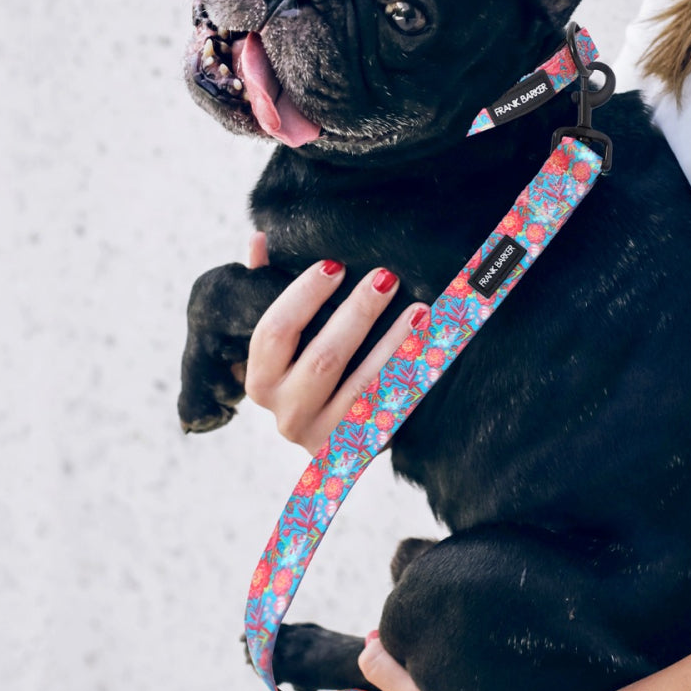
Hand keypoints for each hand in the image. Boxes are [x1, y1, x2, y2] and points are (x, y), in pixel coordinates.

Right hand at [244, 233, 428, 453]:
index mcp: (260, 382)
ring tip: (420, 308)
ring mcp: (323, 437)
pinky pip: (390, 407)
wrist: (334, 443)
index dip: (302, 296)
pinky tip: (430, 345)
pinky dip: (411, 374)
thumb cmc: (306, 370)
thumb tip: (259, 240)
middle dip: (356, 313)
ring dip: (393, 342)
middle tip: (385, 277)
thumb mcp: (284, 338)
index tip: (334, 264)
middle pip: (321, 359)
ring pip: (361, 386)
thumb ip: (266, 288)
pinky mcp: (360, 450)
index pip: (273, 332)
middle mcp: (286, 416)